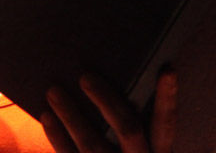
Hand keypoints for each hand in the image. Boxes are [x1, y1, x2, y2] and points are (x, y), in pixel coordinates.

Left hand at [41, 70, 177, 152]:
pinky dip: (58, 136)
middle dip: (106, 101)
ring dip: (72, 115)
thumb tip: (103, 80)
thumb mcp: (140, 148)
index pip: (166, 124)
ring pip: (93, 145)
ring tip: (54, 91)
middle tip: (85, 77)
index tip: (167, 70)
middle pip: (128, 129)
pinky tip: (47, 117)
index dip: (167, 98)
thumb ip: (133, 124)